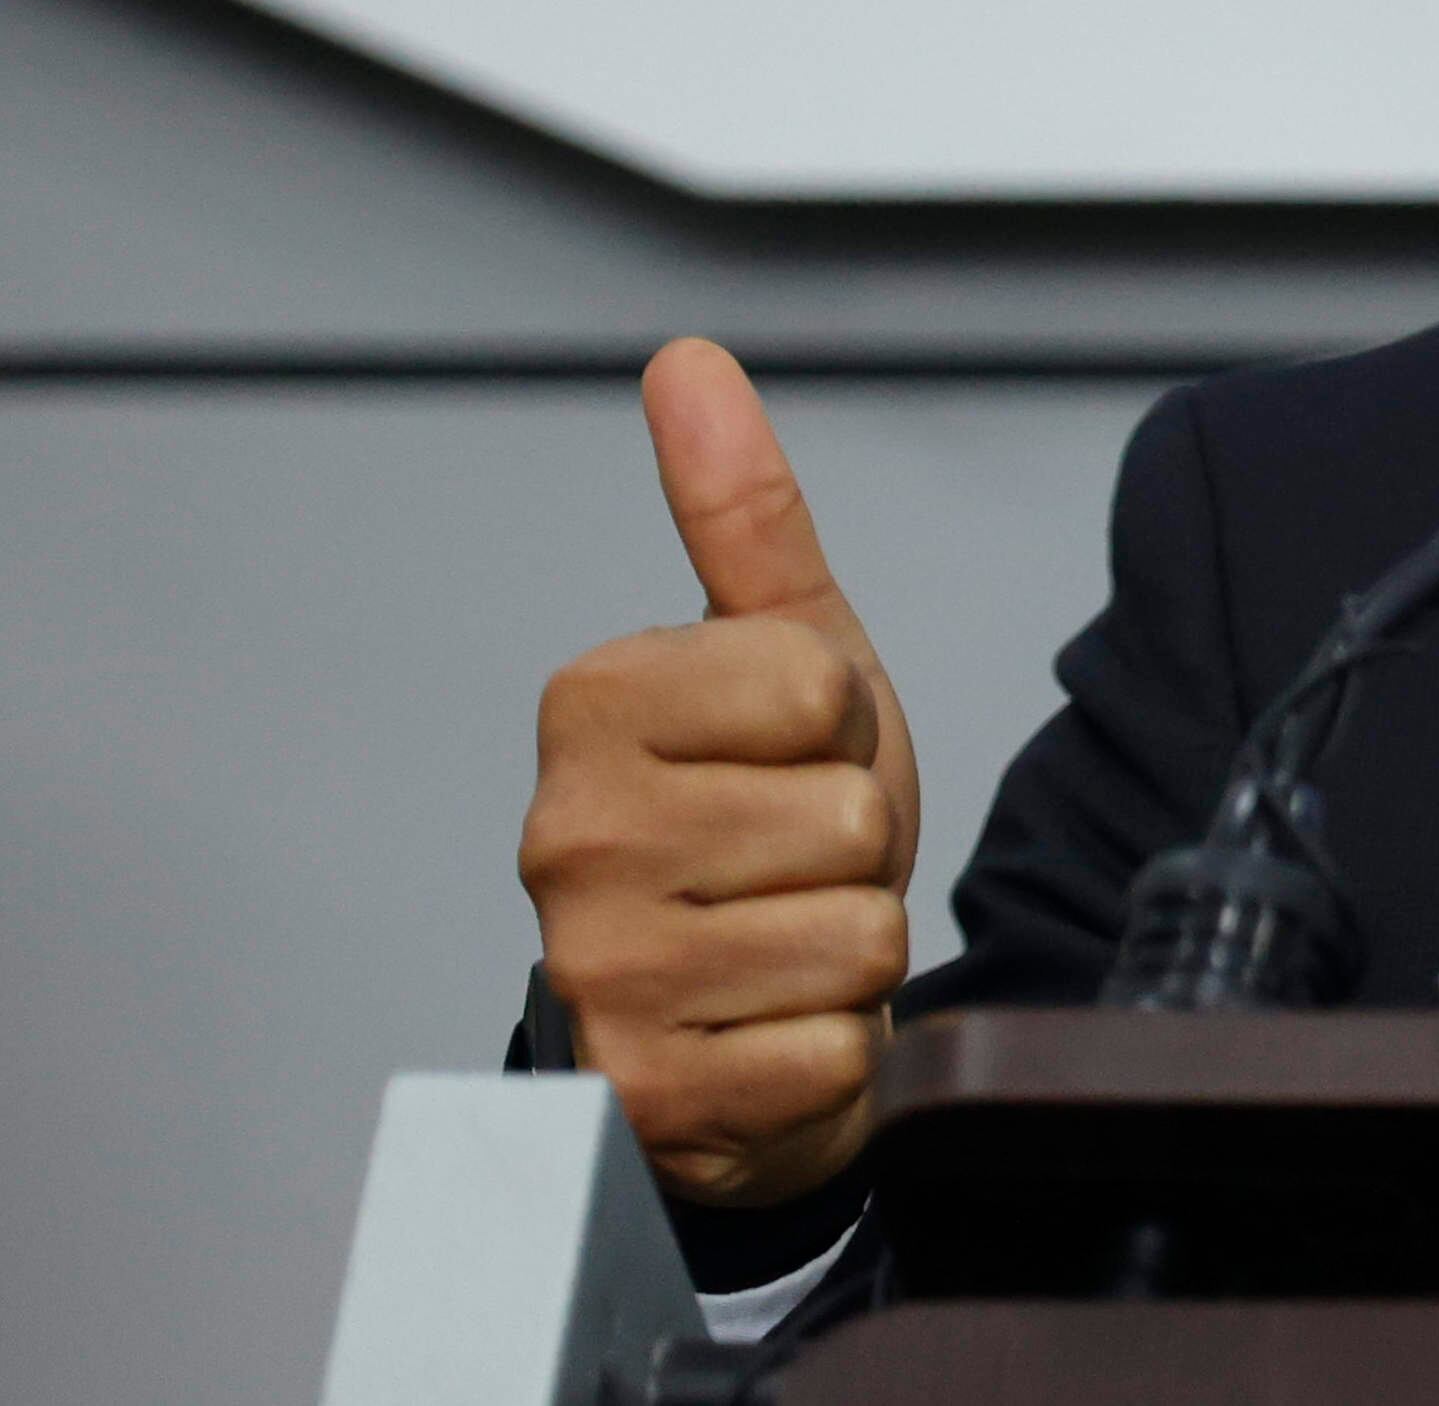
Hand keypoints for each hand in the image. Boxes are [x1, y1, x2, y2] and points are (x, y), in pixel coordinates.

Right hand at [519, 339, 918, 1207]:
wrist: (750, 1016)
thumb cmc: (773, 821)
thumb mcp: (788, 652)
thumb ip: (742, 512)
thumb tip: (689, 362)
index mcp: (591, 707)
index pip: (818, 681)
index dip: (841, 726)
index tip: (788, 757)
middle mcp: (565, 839)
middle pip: (846, 812)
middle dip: (855, 847)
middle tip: (795, 864)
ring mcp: (596, 972)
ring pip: (851, 929)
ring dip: (850, 943)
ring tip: (785, 940)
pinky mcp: (645, 1094)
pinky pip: (833, 1044)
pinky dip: (834, 1046)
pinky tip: (770, 1031)